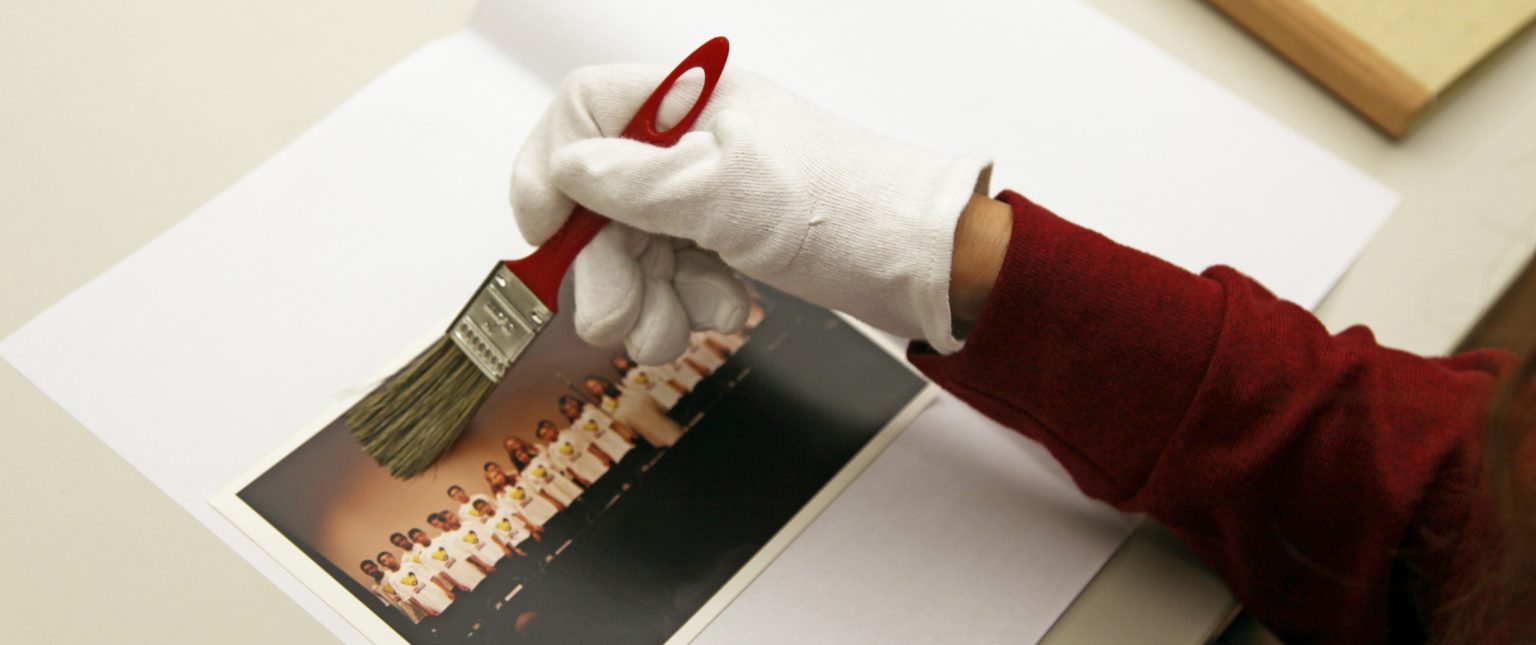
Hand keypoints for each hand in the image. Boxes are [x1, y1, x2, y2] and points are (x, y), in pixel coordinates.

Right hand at [512, 64, 990, 359]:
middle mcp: (693, 143)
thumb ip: (634, 182)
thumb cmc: (846, 209)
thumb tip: (567, 172)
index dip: (551, 170)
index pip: (584, 112)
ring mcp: (712, 195)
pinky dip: (688, 304)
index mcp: (691, 101)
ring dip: (648, 299)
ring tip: (685, 325)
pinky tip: (727, 310)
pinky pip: (674, 276)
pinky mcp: (730, 241)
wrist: (925, 263)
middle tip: (617, 317)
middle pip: (599, 198)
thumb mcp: (725, 192)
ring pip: (634, 248)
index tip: (547, 232)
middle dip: (605, 266)